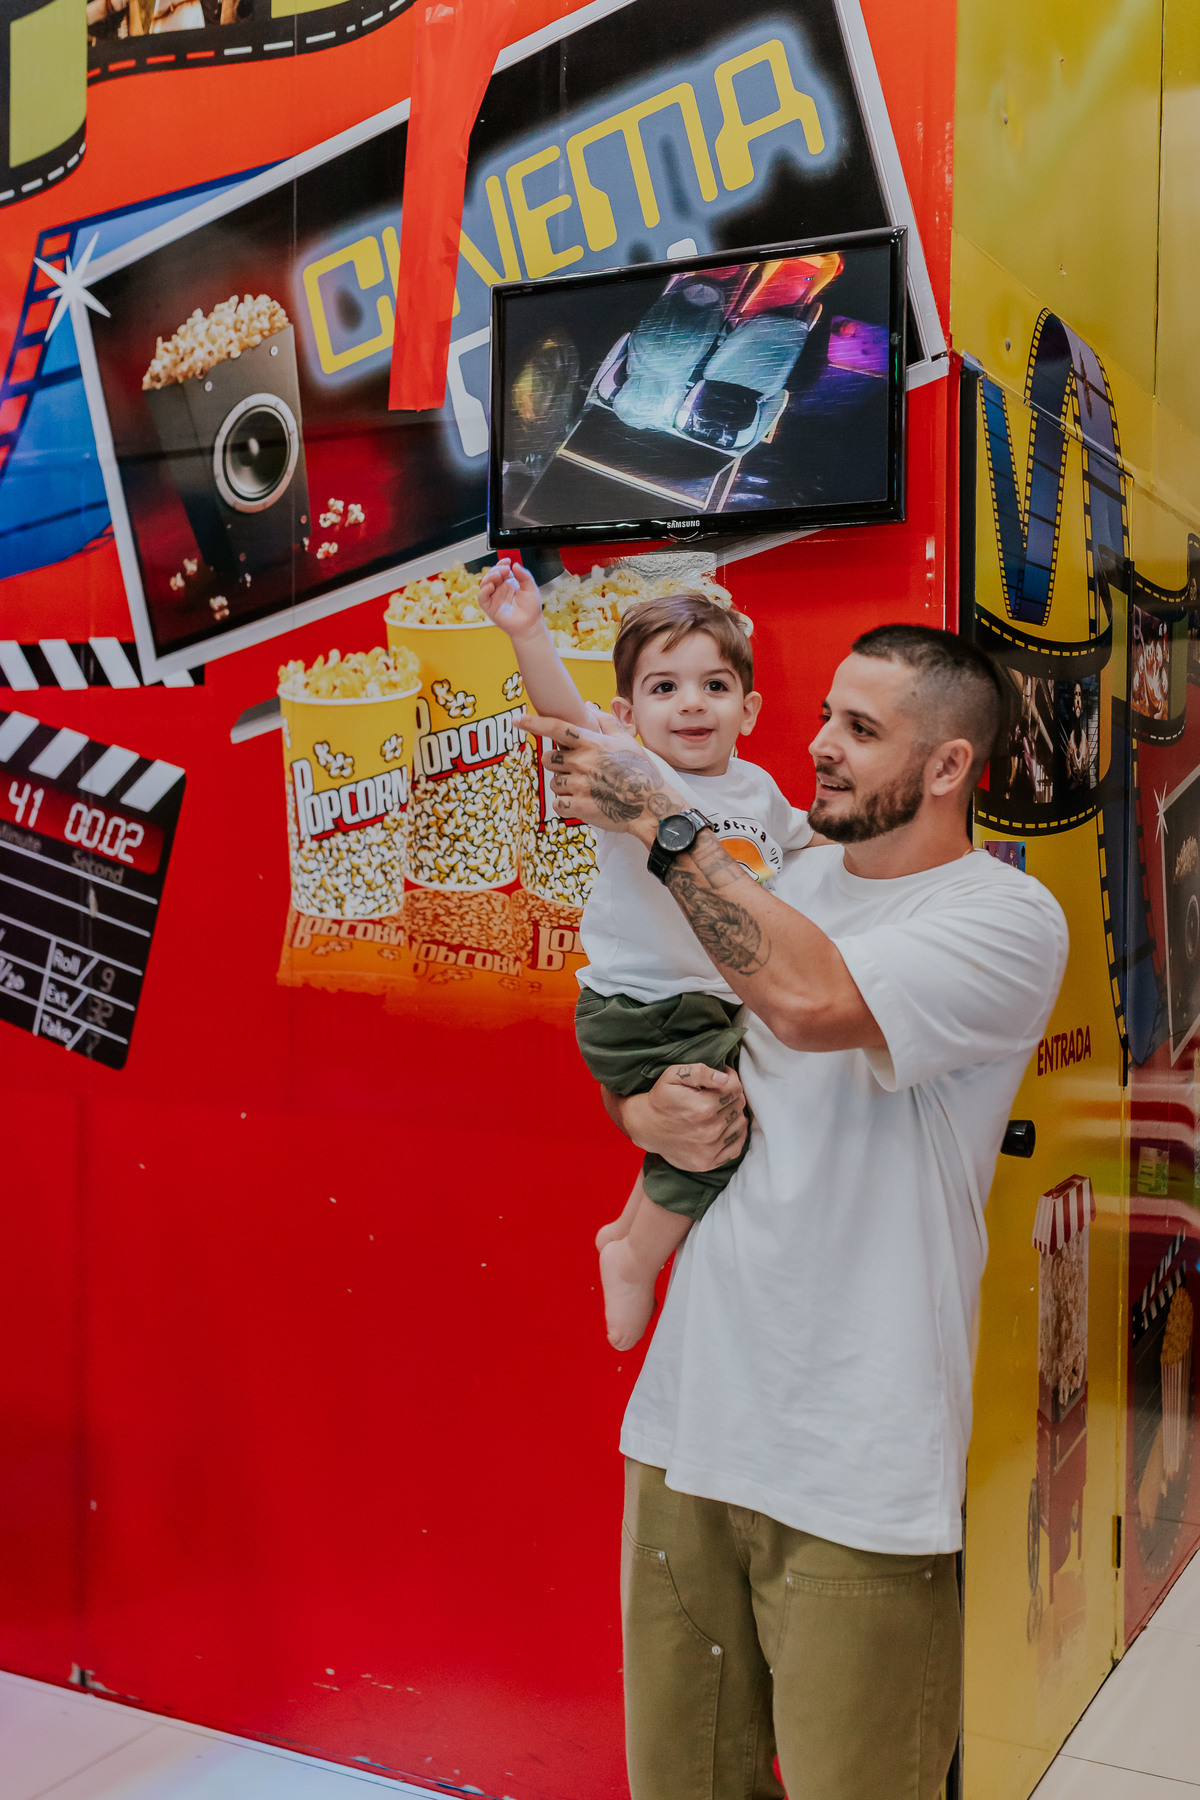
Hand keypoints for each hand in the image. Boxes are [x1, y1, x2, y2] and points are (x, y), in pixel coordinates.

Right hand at [477, 559, 544, 640]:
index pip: (501, 569)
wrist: (530, 625)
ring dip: (489, 577)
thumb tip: (516, 565)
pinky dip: (483, 591)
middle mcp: (500, 589)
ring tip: (497, 576)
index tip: (507, 561)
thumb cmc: (531, 609)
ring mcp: (494, 598)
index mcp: (509, 583)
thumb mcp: (531, 588)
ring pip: (485, 584)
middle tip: (504, 570)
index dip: (502, 564)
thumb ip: (525, 575)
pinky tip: (490, 586)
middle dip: (496, 569)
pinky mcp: (489, 607)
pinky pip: (482, 598)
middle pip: (492, 574)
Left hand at [518, 712, 682, 835]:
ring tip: (588, 789)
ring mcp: (578, 785)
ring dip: (565, 785)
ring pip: (554, 782)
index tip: (517, 720)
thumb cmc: (642, 773)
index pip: (555, 728)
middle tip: (578, 770)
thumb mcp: (628, 742)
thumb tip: (589, 706)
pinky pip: (557, 804)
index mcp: (592, 744)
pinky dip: (566, 805)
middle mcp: (582, 762)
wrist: (651, 807)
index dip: (533, 723)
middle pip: (549, 758)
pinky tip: (583, 803)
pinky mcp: (577, 807)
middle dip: (558, 763)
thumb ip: (605, 722)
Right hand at [603, 1065, 748, 1169]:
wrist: (645, 1127)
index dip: (731, 1078)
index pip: (736, 1088)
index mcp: (702, 1107)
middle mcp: (709, 1130)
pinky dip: (735, 1134)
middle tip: (719, 1093)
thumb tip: (724, 1078)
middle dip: (733, 1095)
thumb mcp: (673, 1076)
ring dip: (734, 1114)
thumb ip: (699, 1072)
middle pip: (739, 1105)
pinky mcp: (708, 1162)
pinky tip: (725, 1126)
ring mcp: (709, 1149)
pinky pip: (736, 1147)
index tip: (722, 1078)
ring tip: (720, 1109)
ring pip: (740, 1124)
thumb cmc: (660, 1098)